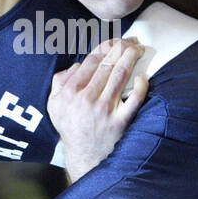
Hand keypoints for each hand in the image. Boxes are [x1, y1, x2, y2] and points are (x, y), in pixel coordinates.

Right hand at [49, 38, 148, 178]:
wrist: (84, 156)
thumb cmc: (71, 127)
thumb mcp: (54, 104)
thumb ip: (60, 81)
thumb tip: (77, 65)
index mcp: (70, 91)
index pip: (91, 61)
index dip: (106, 46)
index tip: (115, 42)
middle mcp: (86, 99)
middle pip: (107, 64)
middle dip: (121, 48)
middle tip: (131, 42)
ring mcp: (104, 110)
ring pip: (120, 75)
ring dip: (131, 58)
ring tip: (138, 50)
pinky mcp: (120, 122)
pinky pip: (134, 99)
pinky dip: (140, 86)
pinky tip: (142, 77)